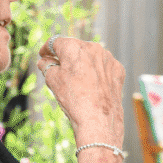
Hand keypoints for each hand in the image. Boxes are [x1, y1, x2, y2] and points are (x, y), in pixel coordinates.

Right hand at [37, 37, 124, 162]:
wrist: (98, 120)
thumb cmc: (73, 100)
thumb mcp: (52, 81)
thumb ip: (47, 66)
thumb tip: (44, 62)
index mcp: (73, 47)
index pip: (56, 42)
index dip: (47, 49)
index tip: (44, 54)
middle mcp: (93, 47)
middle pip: (75, 48)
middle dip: (66, 57)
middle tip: (58, 68)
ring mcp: (107, 58)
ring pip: (91, 57)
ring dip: (83, 64)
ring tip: (77, 80)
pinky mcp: (118, 70)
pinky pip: (104, 67)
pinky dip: (97, 73)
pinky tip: (92, 85)